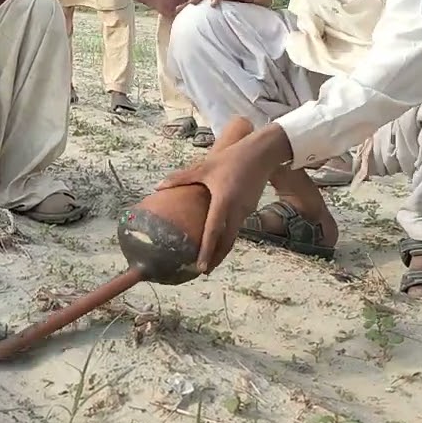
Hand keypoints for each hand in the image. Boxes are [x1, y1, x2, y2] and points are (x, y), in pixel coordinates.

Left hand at [155, 137, 272, 274]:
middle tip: (203, 271)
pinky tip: (219, 238)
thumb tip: (158, 186)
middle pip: (227, 242)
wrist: (263, 151)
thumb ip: (181, 178)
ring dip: (222, 249)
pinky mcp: (250, 207)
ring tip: (210, 259)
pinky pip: (237, 226)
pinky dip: (228, 236)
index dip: (207, 251)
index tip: (200, 267)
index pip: (213, 232)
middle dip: (216, 258)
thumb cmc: (232, 157)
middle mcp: (237, 211)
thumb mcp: (204, 166)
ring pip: (233, 235)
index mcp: (224, 202)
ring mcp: (246, 211)